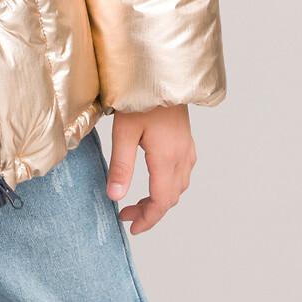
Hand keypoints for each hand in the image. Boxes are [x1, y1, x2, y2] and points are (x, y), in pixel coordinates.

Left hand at [106, 103, 196, 233]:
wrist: (160, 74)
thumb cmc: (140, 98)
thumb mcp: (123, 132)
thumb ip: (121, 166)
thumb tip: (114, 197)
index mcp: (167, 159)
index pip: (161, 202)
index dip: (147, 219)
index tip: (130, 227)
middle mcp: (182, 157)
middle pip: (170, 198)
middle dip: (150, 212)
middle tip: (127, 215)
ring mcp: (187, 149)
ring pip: (178, 187)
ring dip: (159, 200)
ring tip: (137, 202)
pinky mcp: (186, 141)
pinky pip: (182, 174)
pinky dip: (168, 186)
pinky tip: (154, 181)